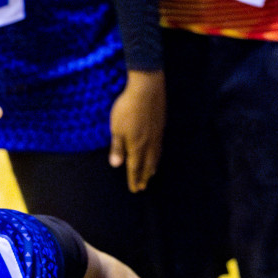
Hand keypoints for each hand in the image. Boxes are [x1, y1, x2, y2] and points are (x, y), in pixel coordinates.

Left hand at [108, 70, 164, 192]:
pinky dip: (158, 155)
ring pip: (155, 155)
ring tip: (151, 174)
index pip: (135, 167)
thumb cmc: (127, 108)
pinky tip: (157, 153)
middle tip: (142, 186)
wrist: (147, 88)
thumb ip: (117, 148)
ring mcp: (156, 134)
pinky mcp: (160, 125)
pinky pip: (160, 146)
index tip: (134, 189)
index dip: (134, 179)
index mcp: (136, 145)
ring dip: (152, 167)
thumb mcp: (116, 128)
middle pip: (147, 164)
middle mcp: (149, 143)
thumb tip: (116, 165)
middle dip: (144, 176)